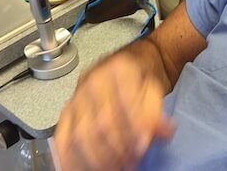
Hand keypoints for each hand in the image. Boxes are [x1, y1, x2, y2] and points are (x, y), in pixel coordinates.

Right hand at [53, 52, 174, 169]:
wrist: (128, 66)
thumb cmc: (141, 78)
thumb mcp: (154, 89)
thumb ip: (157, 111)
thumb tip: (163, 132)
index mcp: (119, 69)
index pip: (125, 102)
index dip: (134, 128)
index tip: (143, 146)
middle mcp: (93, 80)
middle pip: (102, 123)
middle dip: (117, 149)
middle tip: (131, 163)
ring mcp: (76, 97)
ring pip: (81, 134)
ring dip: (98, 158)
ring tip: (115, 168)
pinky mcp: (66, 113)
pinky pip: (62, 138)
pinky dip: (70, 159)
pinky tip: (81, 170)